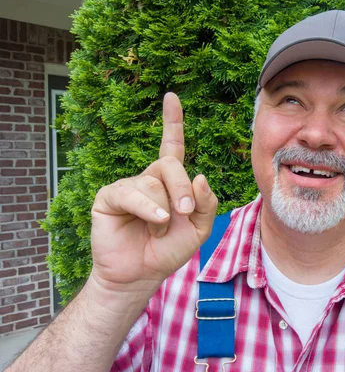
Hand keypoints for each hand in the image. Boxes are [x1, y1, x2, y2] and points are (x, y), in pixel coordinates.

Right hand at [90, 92, 217, 293]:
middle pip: (169, 164)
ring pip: (152, 182)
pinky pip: (131, 193)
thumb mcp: (199, 228)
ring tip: (161, 228)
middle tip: (186, 213)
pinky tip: (155, 222)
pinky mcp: (109, 197)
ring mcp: (128, 187)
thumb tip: (199, 176)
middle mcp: (148, 179)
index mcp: (170, 182)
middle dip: (182, 188)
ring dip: (165, 208)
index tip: (171, 97)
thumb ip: (206, 203)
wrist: (142, 274)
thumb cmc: (168, 250)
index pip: (172, 146)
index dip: (172, 122)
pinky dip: (148, 209)